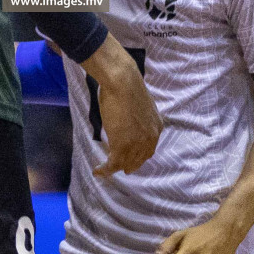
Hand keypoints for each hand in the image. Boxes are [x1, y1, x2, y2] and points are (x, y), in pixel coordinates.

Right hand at [80, 37, 161, 175]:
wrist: (123, 82)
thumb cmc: (127, 87)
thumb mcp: (141, 105)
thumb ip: (139, 117)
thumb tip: (130, 119)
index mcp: (156, 127)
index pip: (148, 149)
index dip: (138, 156)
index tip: (130, 158)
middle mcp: (150, 138)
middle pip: (139, 159)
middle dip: (129, 165)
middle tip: (119, 168)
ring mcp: (137, 143)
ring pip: (125, 164)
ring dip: (114, 169)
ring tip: (104, 170)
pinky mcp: (122, 146)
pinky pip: (113, 164)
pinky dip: (105, 170)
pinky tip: (97, 170)